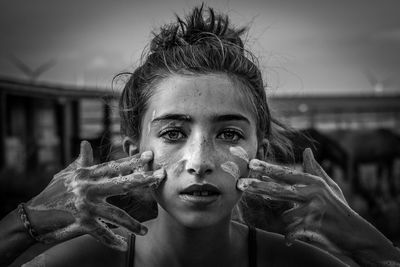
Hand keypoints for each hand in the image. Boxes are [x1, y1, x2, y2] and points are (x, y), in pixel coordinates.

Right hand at [25, 141, 164, 250]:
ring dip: (132, 224)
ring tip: (145, 231)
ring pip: (116, 214)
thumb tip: (86, 144)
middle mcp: (88, 189)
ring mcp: (85, 207)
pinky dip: (112, 240)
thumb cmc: (52, 193)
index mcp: (86, 175)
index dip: (132, 161)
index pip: (114, 167)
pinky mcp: (81, 224)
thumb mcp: (66, 175)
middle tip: (161, 177)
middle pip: (122, 184)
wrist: (32, 217)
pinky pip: (101, 233)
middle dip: (143, 180)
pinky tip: (123, 245)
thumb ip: (80, 161)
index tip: (149, 155)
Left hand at [237, 148, 399, 265]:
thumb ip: (314, 169)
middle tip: (240, 183)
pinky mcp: (316, 226)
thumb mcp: (328, 186)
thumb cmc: (338, 207)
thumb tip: (306, 149)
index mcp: (313, 182)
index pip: (285, 174)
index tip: (251, 163)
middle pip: (279, 189)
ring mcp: (314, 210)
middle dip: (258, 187)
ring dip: (288, 220)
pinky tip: (288, 240)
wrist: (355, 232)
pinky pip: (294, 231)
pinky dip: (290, 235)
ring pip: (286, 214)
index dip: (267, 168)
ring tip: (295, 221)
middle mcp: (313, 193)